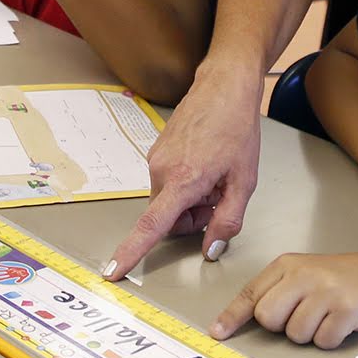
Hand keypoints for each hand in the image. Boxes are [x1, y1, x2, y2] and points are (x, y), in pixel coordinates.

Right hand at [105, 61, 264, 278]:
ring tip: (215, 175)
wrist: (224, 86)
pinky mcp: (156, 150)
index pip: (151, 226)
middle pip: (167, 218)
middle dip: (192, 218)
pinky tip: (206, 164)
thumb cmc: (237, 129)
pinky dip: (185, 183)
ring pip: (168, 200)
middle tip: (219, 198)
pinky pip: (167, 182)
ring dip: (191, 199)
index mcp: (182, 180)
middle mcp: (161, 170)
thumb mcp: (244, 181)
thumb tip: (211, 250)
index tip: (113, 271)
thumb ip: (228, 221)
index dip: (131, 252)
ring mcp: (155, 158)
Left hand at [211, 252, 357, 348]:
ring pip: (295, 334)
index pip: (252, 293)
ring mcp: (326, 291)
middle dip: (281, 326)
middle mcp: (304, 275)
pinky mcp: (346, 309)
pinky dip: (329, 338)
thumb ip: (273, 292)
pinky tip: (340, 321)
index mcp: (287, 265)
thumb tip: (236, 320)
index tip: (218, 333)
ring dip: (309, 333)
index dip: (232, 316)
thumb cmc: (336, 278)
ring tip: (325, 315)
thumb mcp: (301, 274)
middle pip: (269, 318)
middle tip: (301, 315)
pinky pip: (323, 341)